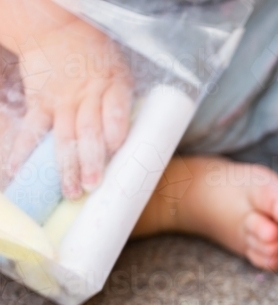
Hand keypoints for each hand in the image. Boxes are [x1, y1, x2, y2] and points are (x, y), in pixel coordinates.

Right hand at [9, 17, 131, 198]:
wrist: (57, 30)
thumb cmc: (99, 60)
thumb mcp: (121, 73)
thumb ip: (127, 106)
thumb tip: (145, 146)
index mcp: (114, 85)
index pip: (114, 108)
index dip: (115, 127)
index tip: (116, 149)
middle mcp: (87, 95)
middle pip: (88, 130)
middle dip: (91, 160)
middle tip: (94, 186)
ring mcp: (61, 100)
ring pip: (63, 136)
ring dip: (67, 166)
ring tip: (71, 191)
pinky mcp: (40, 103)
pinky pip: (32, 130)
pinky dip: (24, 151)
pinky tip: (21, 171)